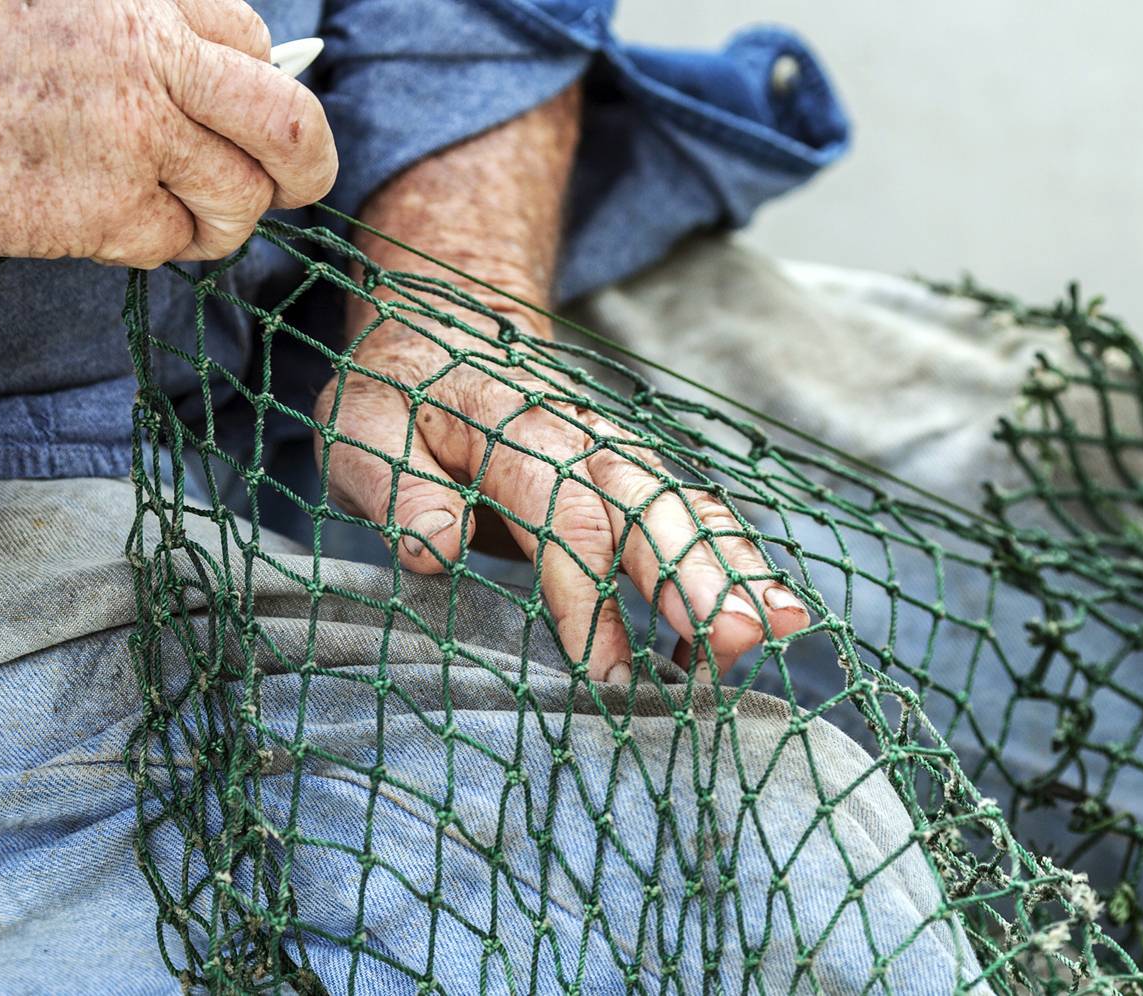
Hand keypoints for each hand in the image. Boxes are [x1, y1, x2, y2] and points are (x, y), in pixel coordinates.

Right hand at [0, 0, 336, 266]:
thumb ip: (134, 25)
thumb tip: (204, 66)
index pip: (254, 43)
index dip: (254, 86)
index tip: (234, 115)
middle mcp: (160, 61)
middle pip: (289, 124)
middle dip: (305, 164)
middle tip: (290, 183)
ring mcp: (140, 138)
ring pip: (242, 199)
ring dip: (225, 218)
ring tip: (183, 216)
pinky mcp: (107, 209)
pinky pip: (173, 244)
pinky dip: (155, 244)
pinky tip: (108, 223)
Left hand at [316, 305, 809, 681]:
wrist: (446, 336)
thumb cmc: (398, 398)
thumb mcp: (361, 427)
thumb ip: (394, 485)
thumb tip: (434, 548)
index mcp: (518, 433)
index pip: (564, 517)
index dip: (585, 600)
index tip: (602, 676)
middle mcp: (587, 443)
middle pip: (653, 510)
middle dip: (700, 578)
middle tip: (739, 639)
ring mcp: (621, 460)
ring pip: (690, 513)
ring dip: (737, 571)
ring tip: (780, 629)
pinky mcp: (637, 482)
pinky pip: (697, 520)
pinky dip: (738, 566)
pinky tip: (771, 622)